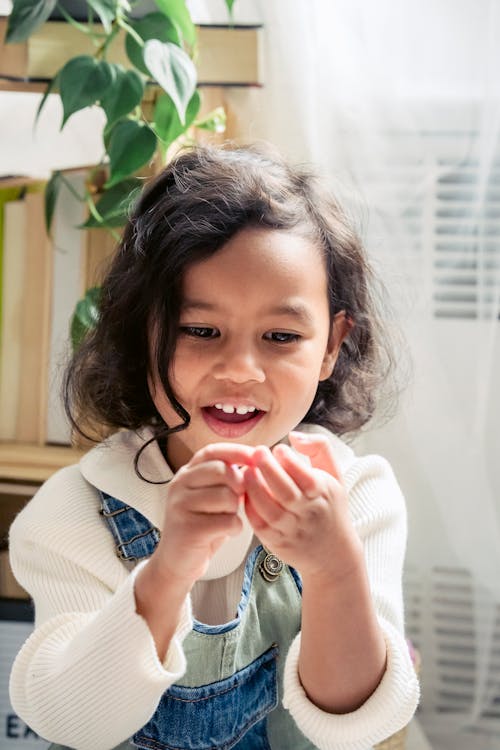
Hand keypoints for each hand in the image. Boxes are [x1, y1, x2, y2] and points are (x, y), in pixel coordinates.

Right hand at [154, 443, 253, 586]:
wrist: (177, 562)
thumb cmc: (202, 525)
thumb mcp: (211, 496)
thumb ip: (226, 478)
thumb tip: (254, 462)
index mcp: (186, 473)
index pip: (211, 452)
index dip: (235, 451)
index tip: (255, 456)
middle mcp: (179, 485)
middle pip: (222, 471)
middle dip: (238, 485)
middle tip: (237, 500)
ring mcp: (180, 506)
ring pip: (227, 496)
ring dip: (235, 509)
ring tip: (226, 518)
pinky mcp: (188, 528)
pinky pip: (227, 521)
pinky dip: (235, 527)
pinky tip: (226, 532)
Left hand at [243, 431, 361, 580]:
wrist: (334, 553)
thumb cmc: (330, 506)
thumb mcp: (335, 474)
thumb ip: (319, 448)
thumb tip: (293, 435)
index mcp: (323, 494)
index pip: (305, 477)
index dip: (289, 461)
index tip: (278, 448)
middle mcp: (308, 513)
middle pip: (285, 492)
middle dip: (268, 470)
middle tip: (256, 452)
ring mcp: (292, 530)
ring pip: (270, 510)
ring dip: (254, 489)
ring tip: (246, 471)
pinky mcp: (277, 542)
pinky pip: (260, 526)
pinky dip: (250, 509)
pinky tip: (245, 492)